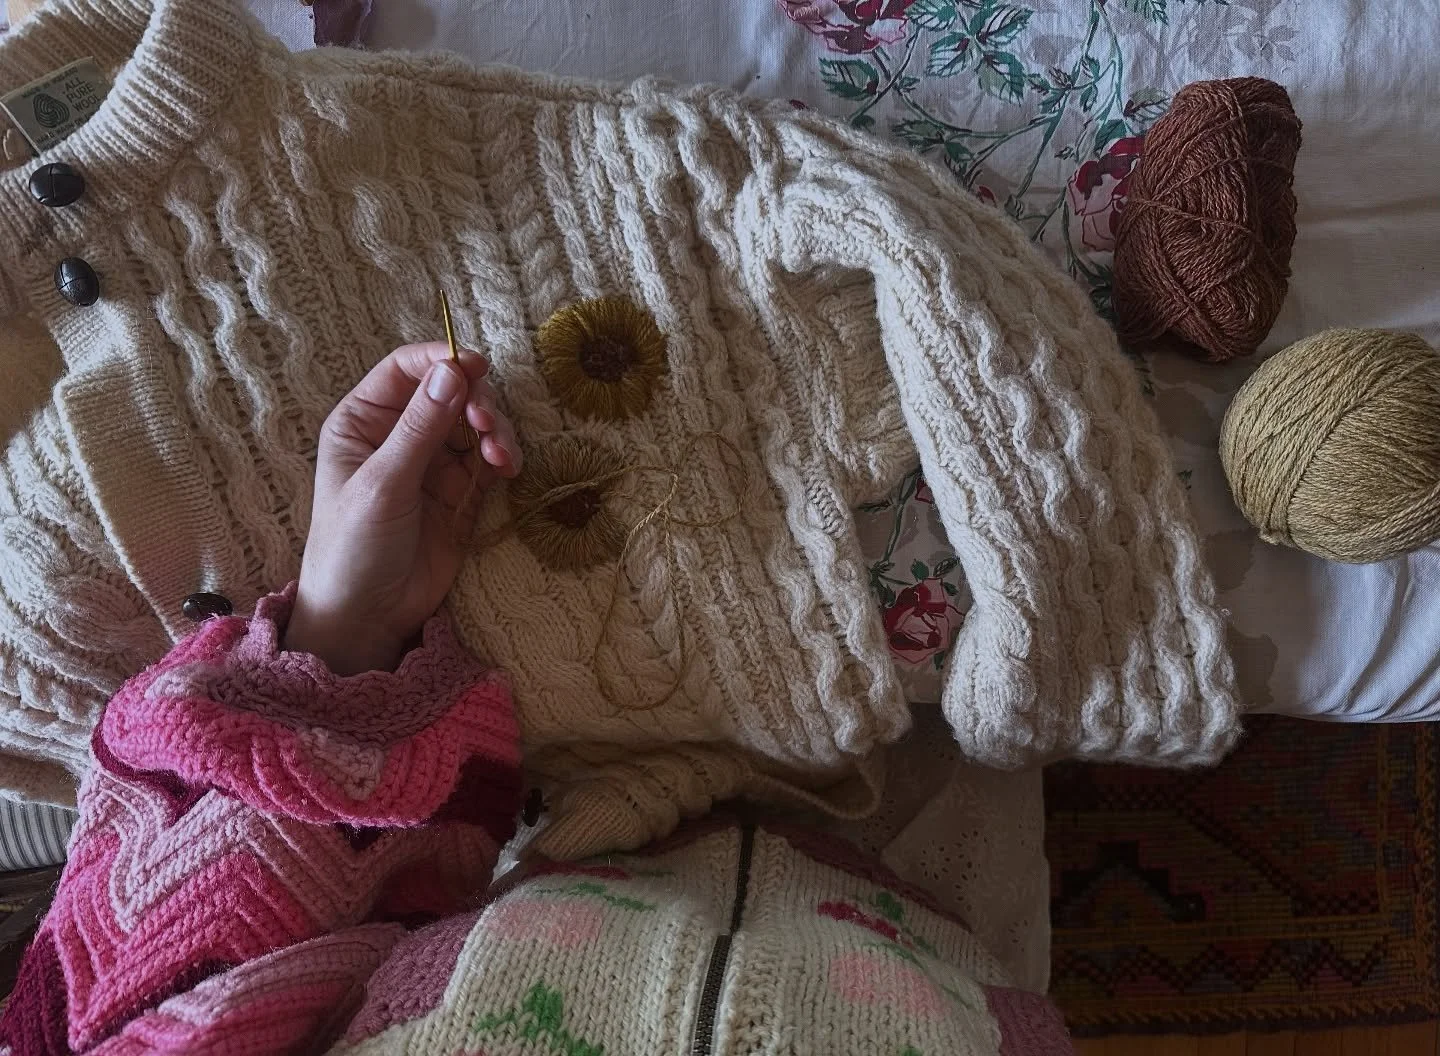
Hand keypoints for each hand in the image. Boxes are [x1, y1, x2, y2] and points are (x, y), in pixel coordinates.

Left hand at [285, 342, 520, 674]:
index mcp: (364, 421)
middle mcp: (399, 434)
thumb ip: (420, 427)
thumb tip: (453, 370)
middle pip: (450, 392)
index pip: (406, 370)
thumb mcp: (383, 483)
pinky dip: (503, 457)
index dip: (442, 361)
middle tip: (488, 426)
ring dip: (495, 431)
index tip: (476, 368)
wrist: (368, 616)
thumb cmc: (354, 547)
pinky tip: (507, 469)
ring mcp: (432, 463)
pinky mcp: (461, 492)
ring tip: (501, 457)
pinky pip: (488, 459)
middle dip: (477, 402)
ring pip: (475, 424)